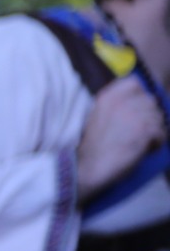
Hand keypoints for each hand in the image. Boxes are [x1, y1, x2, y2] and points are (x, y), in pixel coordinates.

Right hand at [77, 75, 167, 199]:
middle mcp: (122, 101)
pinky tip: (143, 150)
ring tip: (139, 143)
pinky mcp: (145, 129)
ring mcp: (135, 114)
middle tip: (137, 133)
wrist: (89, 166)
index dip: (139, 97)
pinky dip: (156, 143)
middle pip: (151, 102)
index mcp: (107, 96)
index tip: (134, 111)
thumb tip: (139, 103)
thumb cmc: (93, 146)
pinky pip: (162, 133)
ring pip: (159, 118)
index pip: (134, 84)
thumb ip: (116, 105)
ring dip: (153, 131)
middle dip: (149, 117)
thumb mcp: (98, 116)